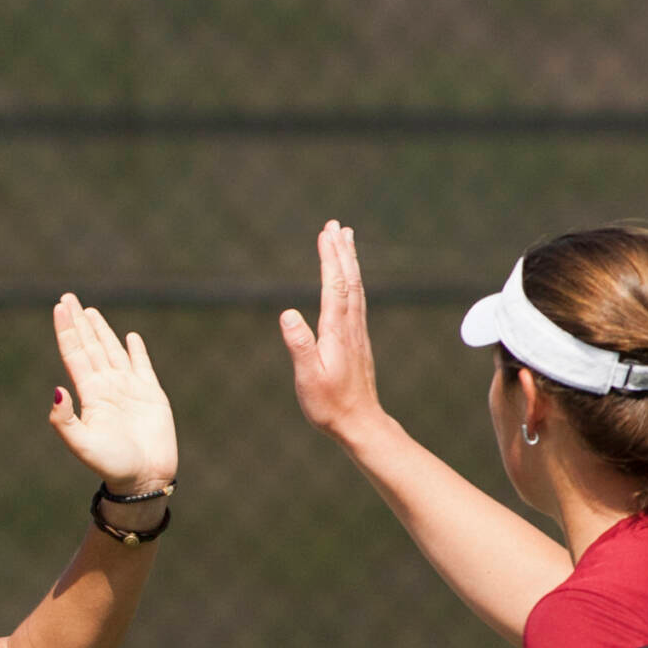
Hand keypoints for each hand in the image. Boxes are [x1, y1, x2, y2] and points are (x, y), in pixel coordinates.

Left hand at [50, 292, 177, 498]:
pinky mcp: (152, 394)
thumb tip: (57, 389)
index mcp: (90, 394)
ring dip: (101, 331)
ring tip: (90, 312)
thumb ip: (64, 420)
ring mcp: (129, 388)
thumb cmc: (111, 465)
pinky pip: (142, 366)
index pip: (74, 354)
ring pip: (112, 351)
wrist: (144, 479)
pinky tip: (130, 338)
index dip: (66, 330)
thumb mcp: (82, 444)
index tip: (59, 307)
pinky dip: (136, 351)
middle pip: (90, 346)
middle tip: (68, 298)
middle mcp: (107, 387)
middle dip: (79, 322)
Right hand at [278, 221, 389, 442]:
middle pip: (348, 280)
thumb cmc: (330, 404)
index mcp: (336, 331)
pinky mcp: (357, 339)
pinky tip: (349, 277)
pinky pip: (357, 300)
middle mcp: (350, 326)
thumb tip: (286, 312)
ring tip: (346, 239)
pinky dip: (352, 280)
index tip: (326, 233)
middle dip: (341, 251)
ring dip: (349, 261)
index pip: (334, 286)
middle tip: (336, 225)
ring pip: (355, 288)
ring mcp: (357, 332)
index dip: (330, 258)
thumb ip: (299, 344)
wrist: (360, 422)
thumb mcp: (307, 377)